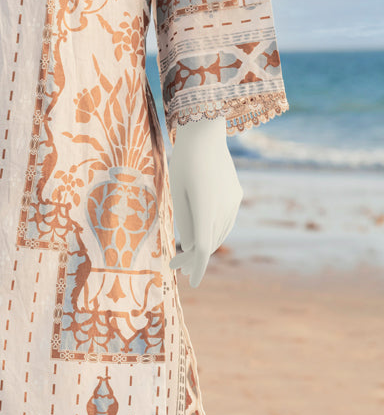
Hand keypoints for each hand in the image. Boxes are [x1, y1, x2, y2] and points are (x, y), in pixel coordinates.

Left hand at [167, 116, 242, 287]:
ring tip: (187, 256)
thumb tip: (189, 245)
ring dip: (205, 246)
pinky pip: (226, 220)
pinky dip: (214, 231)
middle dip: (194, 258)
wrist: (206, 133)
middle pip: (210, 243)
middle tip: (177, 267)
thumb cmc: (184, 160)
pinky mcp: (237, 194)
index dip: (195, 267)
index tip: (188, 281)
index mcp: (205, 207)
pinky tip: (203, 234)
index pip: (201, 248)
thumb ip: (183, 219)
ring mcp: (234, 201)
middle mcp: (224, 207)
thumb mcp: (176, 190)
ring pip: (220, 233)